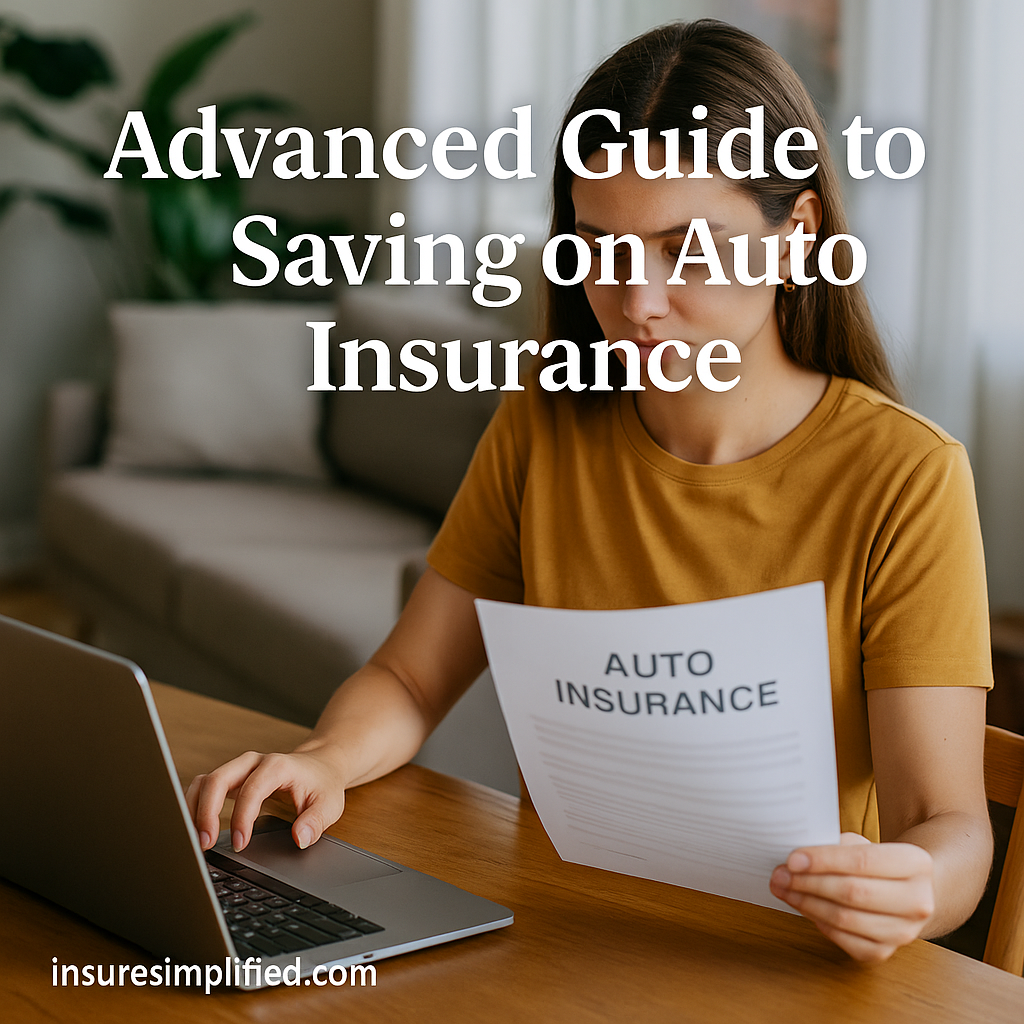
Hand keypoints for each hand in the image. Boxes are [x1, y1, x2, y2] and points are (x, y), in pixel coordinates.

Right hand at [185, 746, 347, 853]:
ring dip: (194, 810)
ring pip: (204, 782)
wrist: (320, 765)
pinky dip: (194, 807)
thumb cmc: (322, 784)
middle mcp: (253, 762)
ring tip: (197, 840)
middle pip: (217, 779)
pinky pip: (203, 787)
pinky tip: (195, 829)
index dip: (242, 817)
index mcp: (277, 766)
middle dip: (206, 813)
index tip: (240, 843)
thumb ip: (316, 822)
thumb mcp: (329, 804)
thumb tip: (300, 839)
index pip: (251, 789)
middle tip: (206, 844)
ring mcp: (239, 768)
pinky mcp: (231, 777)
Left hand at [769, 832, 934, 961]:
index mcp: (916, 864)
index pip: (863, 861)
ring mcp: (904, 932)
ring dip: (806, 903)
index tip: (792, 859)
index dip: (824, 860)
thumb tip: (797, 856)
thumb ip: (836, 845)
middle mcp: (918, 901)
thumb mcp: (862, 843)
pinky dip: (817, 922)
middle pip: (853, 892)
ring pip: (845, 919)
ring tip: (784, 888)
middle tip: (780, 874)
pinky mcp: (884, 952)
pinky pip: (843, 939)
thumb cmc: (875, 863)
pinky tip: (803, 905)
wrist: (904, 892)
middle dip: (809, 883)